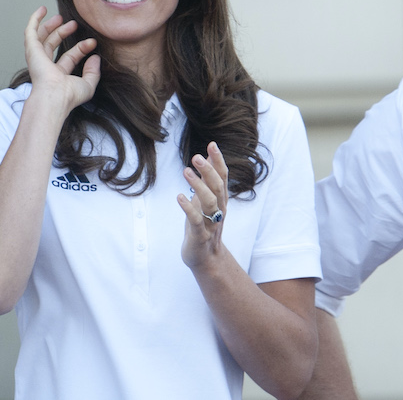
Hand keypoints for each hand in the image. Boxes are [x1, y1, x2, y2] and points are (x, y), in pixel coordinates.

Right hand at [24, 6, 99, 111]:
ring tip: (60, 17)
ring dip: (51, 26)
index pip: (70, 57)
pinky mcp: (31, 49)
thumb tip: (95, 58)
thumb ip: (93, 72)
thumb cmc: (68, 96)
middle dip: (63, 33)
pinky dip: (35, 19)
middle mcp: (45, 66)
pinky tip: (42, 10)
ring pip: (42, 37)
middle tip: (73, 24)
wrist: (54, 97)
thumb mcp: (88, 84)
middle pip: (53, 44)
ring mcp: (37, 57)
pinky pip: (31, 31)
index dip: (81, 48)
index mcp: (57, 74)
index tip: (93, 42)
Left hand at [178, 142, 228, 269]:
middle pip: (218, 187)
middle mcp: (219, 210)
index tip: (212, 144)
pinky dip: (188, 208)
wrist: (205, 259)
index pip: (223, 177)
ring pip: (210, 202)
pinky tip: (179, 196)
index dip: (218, 161)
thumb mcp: (205, 200)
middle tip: (196, 157)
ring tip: (185, 171)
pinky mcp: (200, 235)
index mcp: (221, 199)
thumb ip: (207, 179)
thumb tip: (207, 155)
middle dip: (208, 170)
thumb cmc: (203, 225)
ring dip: (198, 186)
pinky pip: (196, 220)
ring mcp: (211, 223)